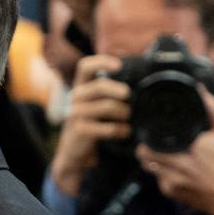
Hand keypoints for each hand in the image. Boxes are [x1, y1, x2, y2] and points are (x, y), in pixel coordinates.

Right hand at [51, 54, 130, 196]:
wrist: (73, 152)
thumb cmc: (91, 125)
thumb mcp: (96, 105)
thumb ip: (108, 93)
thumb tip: (139, 81)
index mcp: (81, 87)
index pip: (85, 66)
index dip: (101, 62)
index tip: (118, 65)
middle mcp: (75, 98)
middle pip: (99, 86)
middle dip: (117, 89)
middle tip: (128, 94)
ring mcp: (76, 114)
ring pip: (106, 106)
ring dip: (123, 112)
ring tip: (127, 118)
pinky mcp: (80, 130)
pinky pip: (107, 127)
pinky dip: (120, 130)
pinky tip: (124, 132)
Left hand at [136, 88, 213, 214]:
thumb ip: (213, 109)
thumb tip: (200, 89)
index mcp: (190, 149)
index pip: (153, 141)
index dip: (147, 135)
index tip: (148, 128)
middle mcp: (178, 166)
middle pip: (144, 153)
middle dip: (144, 146)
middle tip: (149, 140)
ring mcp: (171, 181)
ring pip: (147, 165)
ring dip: (150, 158)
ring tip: (159, 151)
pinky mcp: (168, 191)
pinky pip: (156, 177)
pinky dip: (160, 172)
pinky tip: (172, 168)